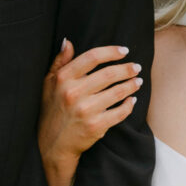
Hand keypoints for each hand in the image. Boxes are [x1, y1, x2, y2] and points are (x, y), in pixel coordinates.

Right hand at [38, 40, 141, 185]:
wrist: (51, 145)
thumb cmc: (51, 110)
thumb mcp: (48, 83)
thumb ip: (60, 62)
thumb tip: (68, 41)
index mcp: (63, 79)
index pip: (92, 57)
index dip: (111, 51)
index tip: (124, 51)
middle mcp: (74, 93)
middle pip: (109, 73)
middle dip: (127, 69)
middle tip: (136, 67)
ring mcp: (86, 110)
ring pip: (118, 92)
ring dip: (132, 85)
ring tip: (138, 81)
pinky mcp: (96, 126)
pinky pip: (120, 112)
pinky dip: (129, 104)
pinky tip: (132, 100)